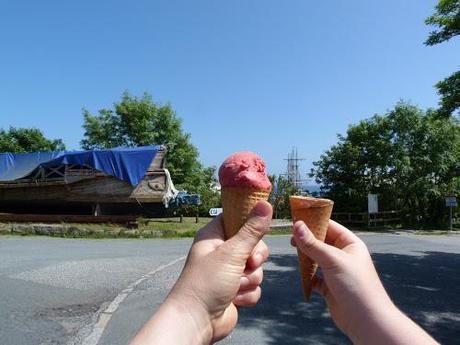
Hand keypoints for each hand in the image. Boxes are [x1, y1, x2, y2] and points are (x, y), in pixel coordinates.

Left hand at [131, 201, 271, 344]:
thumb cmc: (207, 282)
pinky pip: (254, 286)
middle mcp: (222, 252)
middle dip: (255, 258)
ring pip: (256, 267)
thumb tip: (265, 204)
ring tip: (235, 286)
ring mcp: (229, 271)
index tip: (260, 228)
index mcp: (215, 236)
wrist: (197, 321)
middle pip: (253, 244)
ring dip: (250, 279)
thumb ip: (252, 230)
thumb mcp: (231, 253)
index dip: (250, 222)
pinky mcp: (236, 289)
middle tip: (249, 263)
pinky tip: (235, 299)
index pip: (237, 218)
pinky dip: (248, 294)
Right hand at [292, 220, 437, 344]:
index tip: (296, 218)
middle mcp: (344, 256)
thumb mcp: (332, 260)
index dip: (313, 221)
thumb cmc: (356, 285)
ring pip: (316, 258)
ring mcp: (336, 271)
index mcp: (350, 244)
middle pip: (321, 241)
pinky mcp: (329, 286)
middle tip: (291, 238)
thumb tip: (297, 225)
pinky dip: (307, 275)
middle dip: (307, 239)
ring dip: (305, 257)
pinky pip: (314, 276)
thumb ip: (313, 244)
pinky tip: (301, 275)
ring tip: (294, 253)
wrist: (366, 321)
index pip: (329, 226)